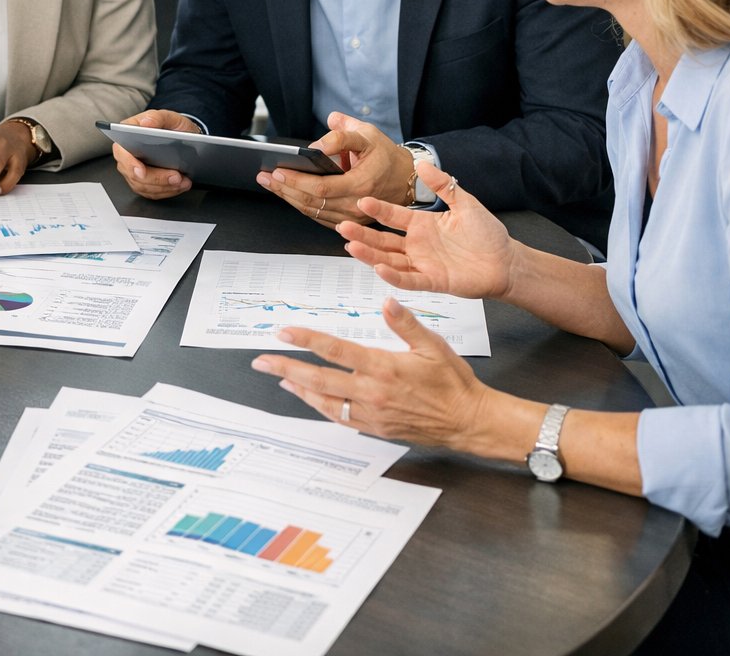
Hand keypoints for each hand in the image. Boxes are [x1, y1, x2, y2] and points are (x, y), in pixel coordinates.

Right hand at [112, 109, 196, 199]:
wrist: (182, 138)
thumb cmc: (171, 127)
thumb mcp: (169, 117)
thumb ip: (157, 117)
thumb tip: (146, 123)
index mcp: (127, 134)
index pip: (121, 151)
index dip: (129, 163)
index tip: (141, 171)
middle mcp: (127, 154)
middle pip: (133, 174)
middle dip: (156, 179)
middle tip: (176, 176)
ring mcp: (134, 170)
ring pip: (143, 186)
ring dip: (164, 187)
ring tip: (183, 181)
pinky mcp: (143, 182)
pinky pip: (151, 192)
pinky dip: (167, 191)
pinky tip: (180, 186)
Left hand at [250, 298, 492, 449]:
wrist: (468, 421)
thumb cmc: (453, 382)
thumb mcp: (433, 345)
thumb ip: (406, 324)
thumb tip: (386, 301)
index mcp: (383, 367)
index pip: (335, 350)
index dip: (306, 339)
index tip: (283, 332)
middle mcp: (372, 392)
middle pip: (318, 378)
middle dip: (286, 367)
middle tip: (261, 360)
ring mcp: (371, 413)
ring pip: (324, 400)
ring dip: (298, 388)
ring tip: (279, 377)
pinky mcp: (375, 428)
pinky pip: (339, 417)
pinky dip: (319, 406)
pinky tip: (309, 397)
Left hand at [255, 111, 407, 224]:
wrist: (404, 178)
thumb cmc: (384, 155)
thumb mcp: (367, 135)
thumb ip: (342, 134)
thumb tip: (316, 146)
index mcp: (362, 184)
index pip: (321, 188)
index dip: (297, 181)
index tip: (278, 172)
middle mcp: (356, 205)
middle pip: (312, 202)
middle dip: (284, 189)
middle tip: (265, 177)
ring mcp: (352, 217)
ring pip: (312, 211)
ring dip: (288, 198)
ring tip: (270, 184)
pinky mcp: (349, 221)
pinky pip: (319, 216)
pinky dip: (300, 205)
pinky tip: (287, 194)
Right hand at [338, 161, 517, 299]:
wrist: (507, 262)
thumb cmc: (488, 235)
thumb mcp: (465, 203)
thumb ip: (443, 184)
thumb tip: (422, 163)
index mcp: (422, 226)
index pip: (393, 217)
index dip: (377, 210)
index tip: (362, 200)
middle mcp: (417, 245)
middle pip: (383, 241)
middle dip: (362, 233)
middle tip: (343, 226)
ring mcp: (423, 264)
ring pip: (389, 260)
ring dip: (369, 254)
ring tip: (350, 245)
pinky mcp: (433, 281)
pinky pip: (409, 279)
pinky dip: (393, 276)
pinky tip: (378, 268)